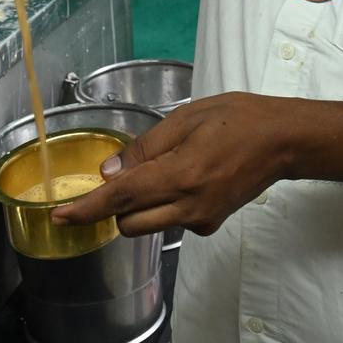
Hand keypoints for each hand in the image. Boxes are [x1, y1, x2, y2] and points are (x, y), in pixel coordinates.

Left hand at [52, 94, 300, 237]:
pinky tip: (186, 176)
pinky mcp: (210, 225)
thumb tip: (109, 172)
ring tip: (163, 167)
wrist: (283, 141)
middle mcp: (189, 207)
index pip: (121, 198)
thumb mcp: (187, 118)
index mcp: (181, 176)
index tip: (59, 216)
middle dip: (115, 205)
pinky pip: (172, 221)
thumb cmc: (237, 119)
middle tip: (120, 174)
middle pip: (129, 222)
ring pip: (149, 225)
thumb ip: (146, 147)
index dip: (86, 209)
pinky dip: (165, 204)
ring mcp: (201, 221)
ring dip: (139, 205)